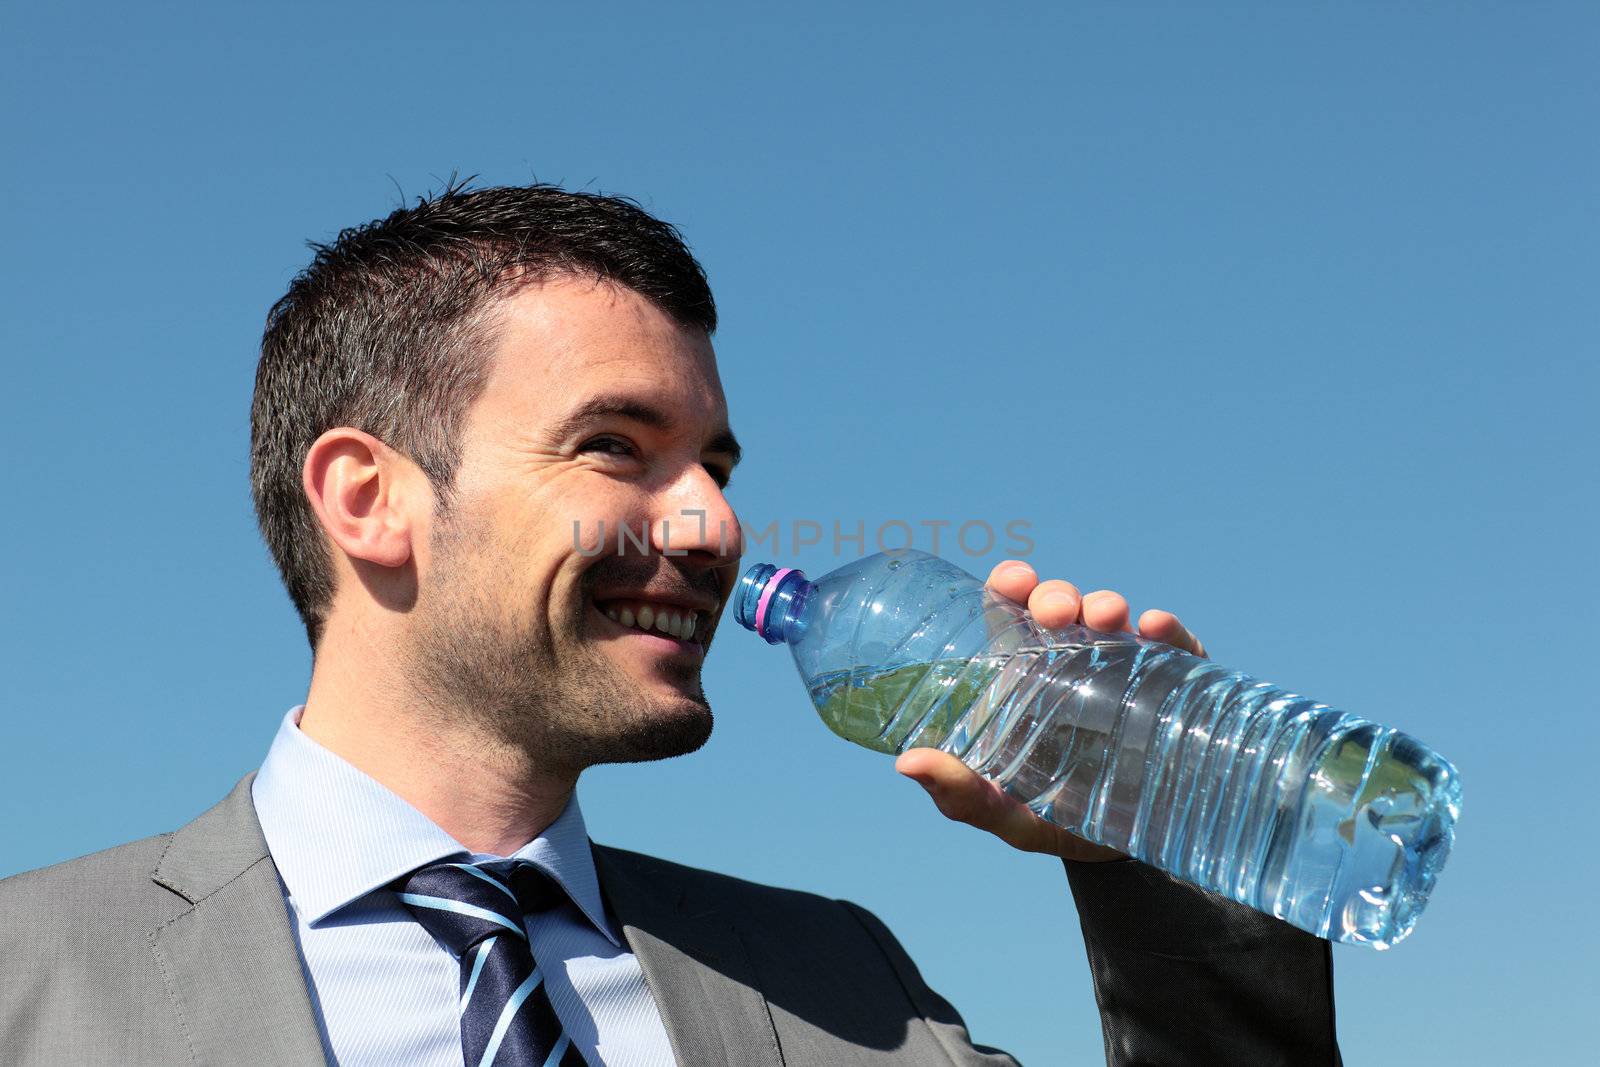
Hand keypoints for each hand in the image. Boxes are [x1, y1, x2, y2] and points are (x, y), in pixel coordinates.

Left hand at [894, 559, 1207, 863]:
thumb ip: (960, 794)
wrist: (1128, 851)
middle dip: (1058, 595)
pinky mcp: (1174, 685)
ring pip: (1113, 619)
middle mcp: (1073, 661)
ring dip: (1107, 604)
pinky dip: (1168, 631)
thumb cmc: (1053, 821)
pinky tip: (1157, 629)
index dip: (1011, 585)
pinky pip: (1174, 649)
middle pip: (1061, 608)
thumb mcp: (1005, 813)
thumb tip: (907, 763)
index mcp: (1025, 676)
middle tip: (1058, 612)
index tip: (1014, 582)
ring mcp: (1124, 668)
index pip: (1013, 613)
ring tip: (1109, 616)